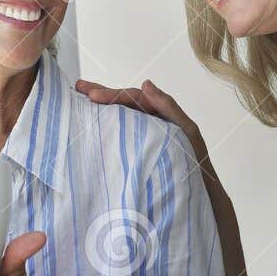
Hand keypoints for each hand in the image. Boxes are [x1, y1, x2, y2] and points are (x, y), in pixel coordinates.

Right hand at [76, 78, 206, 161]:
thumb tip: (145, 83)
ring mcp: (140, 136)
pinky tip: (90, 127)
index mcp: (158, 112)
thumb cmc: (195, 161)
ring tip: (78, 100)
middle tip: (78, 86)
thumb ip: (169, 107)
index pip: (132, 97)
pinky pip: (118, 136)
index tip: (91, 96)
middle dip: (100, 93)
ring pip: (118, 117)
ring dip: (100, 108)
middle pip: (121, 103)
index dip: (112, 94)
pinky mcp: (134, 152)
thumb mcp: (187, 130)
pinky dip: (104, 128)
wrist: (198, 192)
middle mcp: (147, 120)